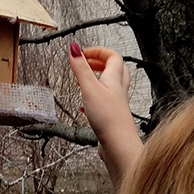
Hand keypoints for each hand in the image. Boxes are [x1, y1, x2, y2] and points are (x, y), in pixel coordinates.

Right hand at [68, 43, 141, 188]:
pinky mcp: (112, 116)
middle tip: (85, 63)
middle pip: (115, 69)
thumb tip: (74, 49)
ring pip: (111, 85)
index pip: (112, 56)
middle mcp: (118, 90)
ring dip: (98, 79)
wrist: (119, 144)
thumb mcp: (89, 88)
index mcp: (114, 79)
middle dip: (99, 63)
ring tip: (84, 80)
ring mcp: (117, 103)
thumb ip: (81, 69)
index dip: (98, 51)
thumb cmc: (108, 118)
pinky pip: (106, 100)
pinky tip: (87, 104)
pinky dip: (96, 97)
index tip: (82, 53)